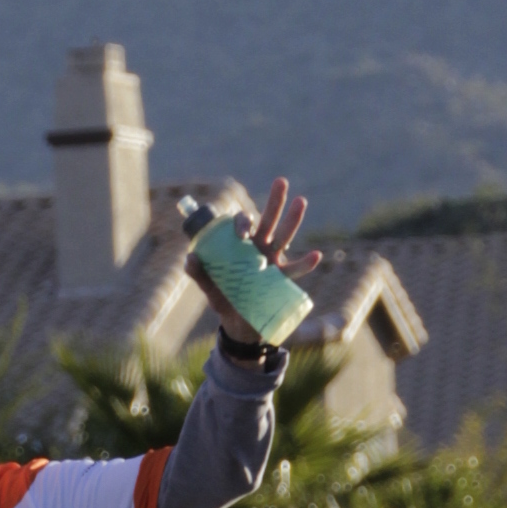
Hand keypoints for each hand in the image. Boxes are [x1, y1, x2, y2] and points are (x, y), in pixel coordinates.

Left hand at [188, 173, 310, 346]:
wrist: (239, 326)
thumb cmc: (224, 300)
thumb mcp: (210, 287)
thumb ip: (199, 273)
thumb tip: (191, 258)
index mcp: (240, 245)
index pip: (242, 223)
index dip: (242, 222)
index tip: (240, 234)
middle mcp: (259, 248)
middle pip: (268, 221)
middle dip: (275, 202)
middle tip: (281, 181)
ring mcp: (273, 261)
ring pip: (284, 237)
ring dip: (293, 220)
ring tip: (301, 201)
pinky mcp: (281, 279)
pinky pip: (294, 270)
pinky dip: (305, 263)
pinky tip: (315, 256)